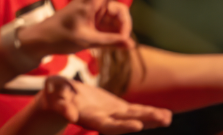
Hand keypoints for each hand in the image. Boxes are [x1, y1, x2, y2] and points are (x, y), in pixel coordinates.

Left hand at [18, 0, 154, 57]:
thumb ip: (109, 41)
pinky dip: (119, 34)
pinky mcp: (103, 17)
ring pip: (123, 14)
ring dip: (123, 27)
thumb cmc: (60, 36)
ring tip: (118, 40)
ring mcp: (101, 8)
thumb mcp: (85, 41)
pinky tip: (114, 41)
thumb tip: (131, 43)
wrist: (46, 41)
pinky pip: (119, 24)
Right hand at [36, 76, 170, 133]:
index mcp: (89, 118)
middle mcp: (104, 119)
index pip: (108, 125)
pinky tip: (166, 114)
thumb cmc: (55, 95)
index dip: (122, 126)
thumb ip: (62, 105)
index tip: (137, 126)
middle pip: (126, 122)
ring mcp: (112, 114)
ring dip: (152, 118)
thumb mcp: (55, 95)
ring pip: (134, 117)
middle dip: (145, 121)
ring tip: (168, 118)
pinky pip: (135, 111)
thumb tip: (70, 116)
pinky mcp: (117, 108)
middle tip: (164, 119)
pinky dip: (149, 112)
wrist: (59, 97)